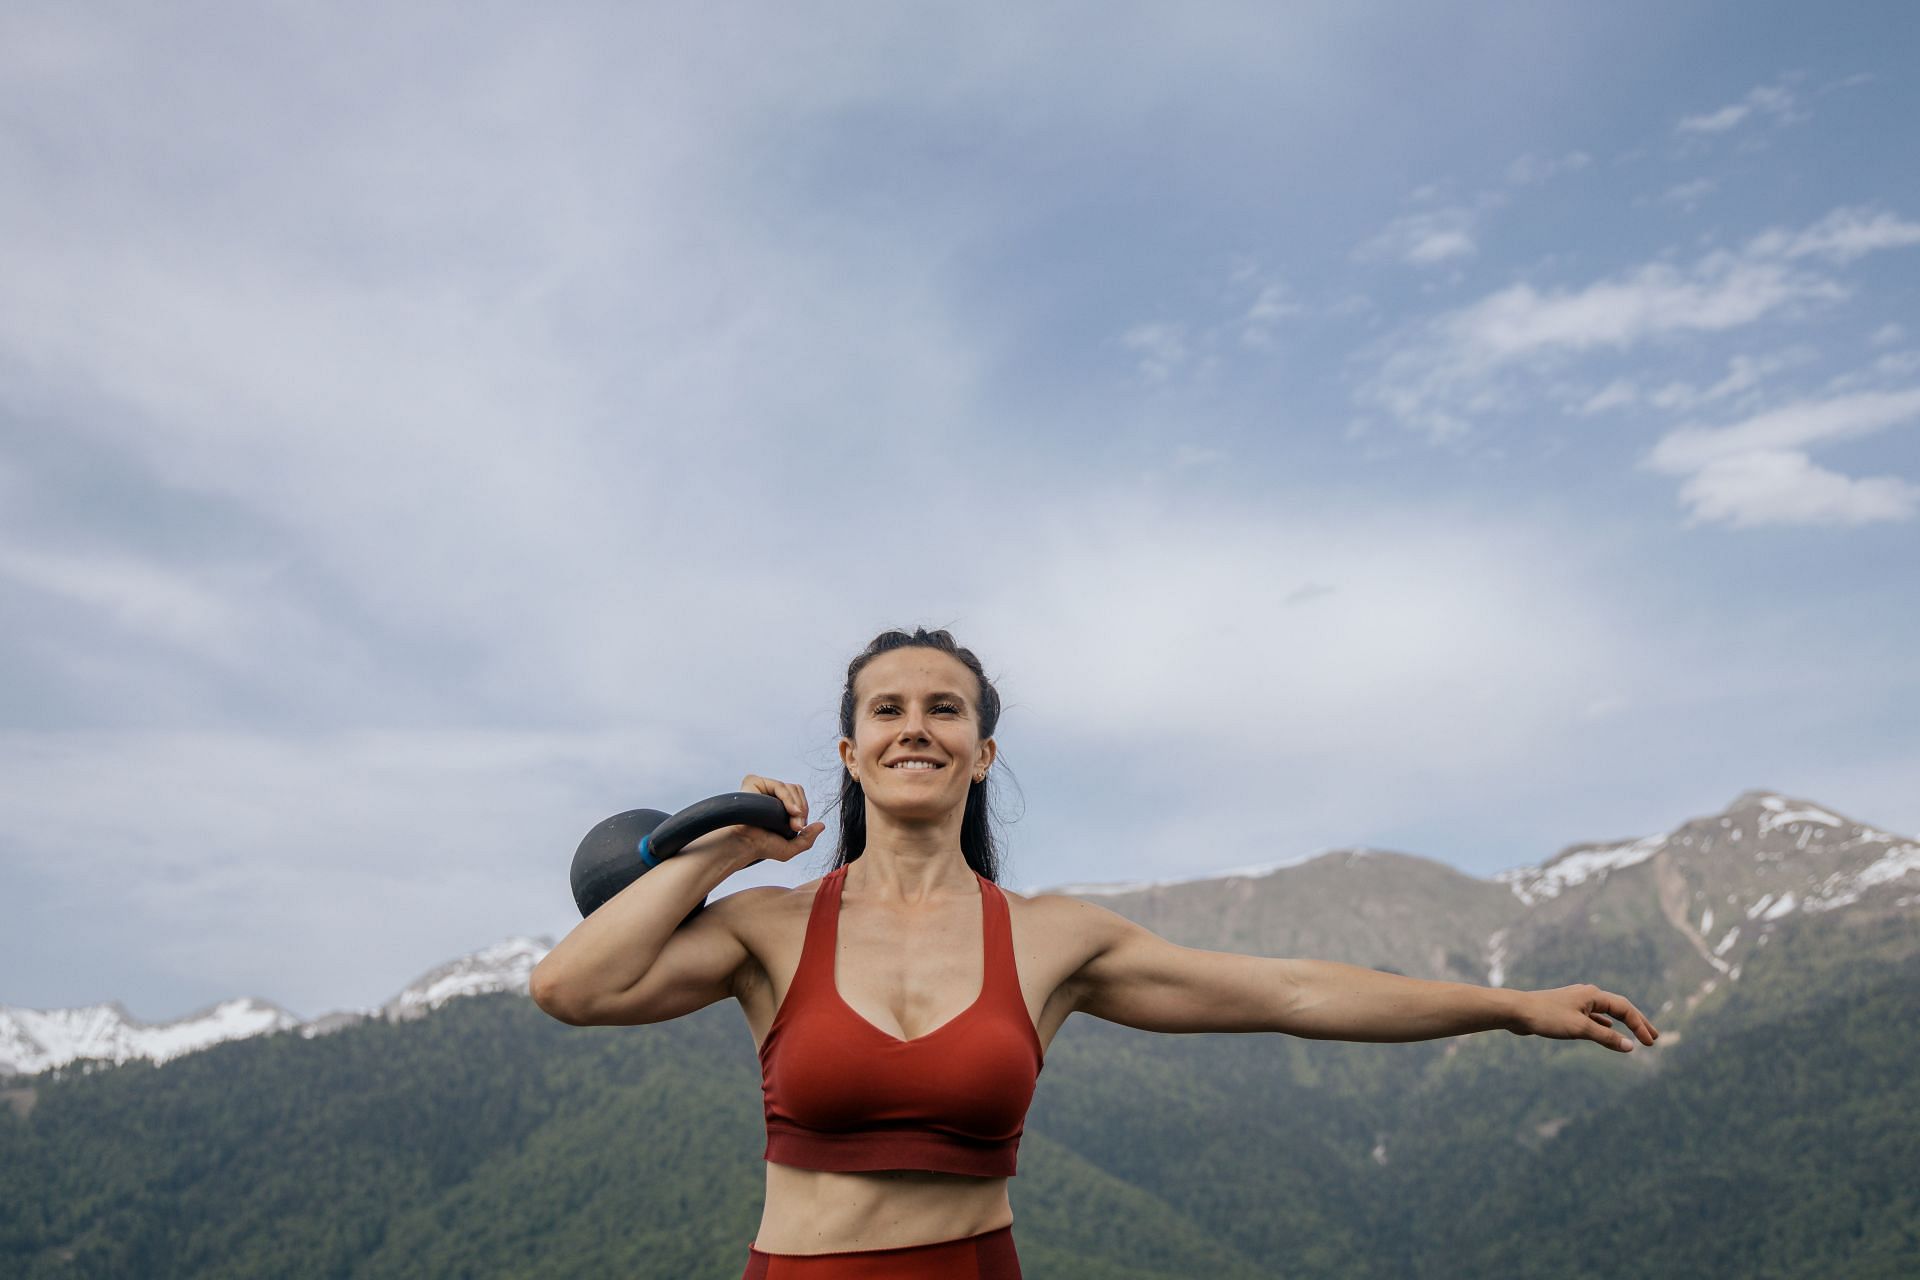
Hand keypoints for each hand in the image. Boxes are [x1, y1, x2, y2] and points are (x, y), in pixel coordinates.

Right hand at [681, 773, 825, 867]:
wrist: (745, 844)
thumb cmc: (762, 847)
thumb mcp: (790, 848)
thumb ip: (808, 839)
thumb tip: (822, 825)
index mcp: (778, 805)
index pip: (799, 798)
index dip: (804, 810)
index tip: (799, 828)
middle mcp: (769, 794)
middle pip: (797, 790)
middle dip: (802, 808)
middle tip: (797, 826)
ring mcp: (762, 786)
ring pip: (791, 788)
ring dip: (797, 805)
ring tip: (793, 821)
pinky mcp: (754, 781)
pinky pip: (779, 786)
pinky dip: (788, 798)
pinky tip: (791, 812)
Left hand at [1508, 984, 1658, 1052]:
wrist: (1516, 1011)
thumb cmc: (1547, 1017)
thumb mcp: (1580, 1029)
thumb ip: (1606, 1038)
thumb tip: (1630, 1046)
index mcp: (1593, 995)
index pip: (1625, 1009)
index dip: (1640, 1025)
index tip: (1650, 1042)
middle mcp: (1587, 995)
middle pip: (1619, 1008)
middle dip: (1637, 1022)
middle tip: (1655, 1036)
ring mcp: (1577, 1002)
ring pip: (1607, 1013)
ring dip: (1623, 1024)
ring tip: (1636, 1035)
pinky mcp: (1567, 1010)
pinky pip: (1594, 1017)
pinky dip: (1605, 1025)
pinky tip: (1608, 1031)